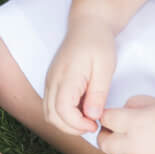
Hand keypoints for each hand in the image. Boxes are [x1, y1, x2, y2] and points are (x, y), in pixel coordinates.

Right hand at [44, 16, 116, 135]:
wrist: (88, 25)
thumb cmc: (98, 43)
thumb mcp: (105, 67)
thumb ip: (98, 93)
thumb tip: (92, 116)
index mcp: (66, 76)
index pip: (62, 110)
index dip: (77, 124)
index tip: (95, 124)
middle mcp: (52, 80)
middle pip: (52, 116)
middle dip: (71, 128)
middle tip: (92, 125)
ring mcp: (50, 82)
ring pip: (49, 113)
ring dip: (66, 123)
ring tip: (88, 119)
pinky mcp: (52, 83)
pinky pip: (51, 106)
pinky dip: (63, 115)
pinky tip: (82, 111)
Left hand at [97, 95, 154, 153]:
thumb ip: (132, 104)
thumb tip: (119, 113)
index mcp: (134, 123)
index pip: (105, 119)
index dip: (107, 116)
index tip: (112, 117)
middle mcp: (132, 145)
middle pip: (103, 142)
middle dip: (107, 135)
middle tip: (116, 132)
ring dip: (121, 152)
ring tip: (138, 144)